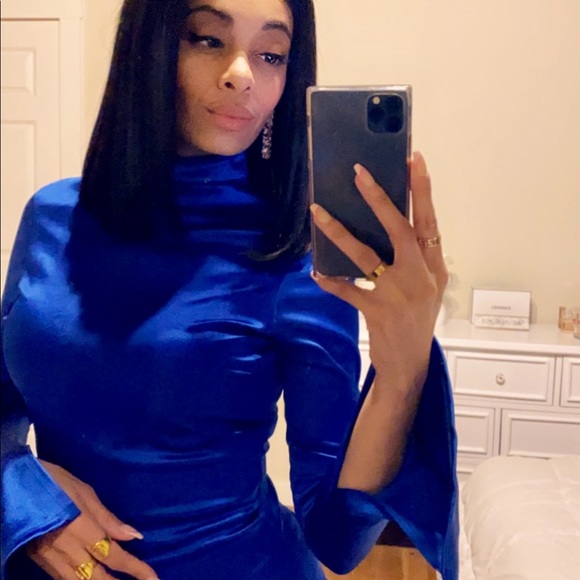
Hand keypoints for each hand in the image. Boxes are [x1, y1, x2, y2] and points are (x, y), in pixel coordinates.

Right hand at [25, 460, 158, 579]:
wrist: (11, 486)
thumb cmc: (52, 481)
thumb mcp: (83, 492)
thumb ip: (107, 517)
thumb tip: (134, 535)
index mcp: (81, 529)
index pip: (113, 555)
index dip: (135, 569)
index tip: (153, 578)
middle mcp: (66, 549)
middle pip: (97, 578)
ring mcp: (50, 558)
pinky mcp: (40, 561)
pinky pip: (63, 579)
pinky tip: (91, 579)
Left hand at [310, 151, 447, 389]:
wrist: (409, 364)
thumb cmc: (418, 319)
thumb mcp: (429, 286)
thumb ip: (417, 257)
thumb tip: (391, 223)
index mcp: (434, 266)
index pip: (429, 221)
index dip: (423, 190)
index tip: (414, 159)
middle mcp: (419, 275)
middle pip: (400, 229)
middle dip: (380, 198)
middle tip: (360, 173)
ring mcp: (397, 293)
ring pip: (364, 254)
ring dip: (338, 232)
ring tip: (317, 212)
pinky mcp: (375, 310)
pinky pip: (346, 289)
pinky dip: (329, 279)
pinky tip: (315, 271)